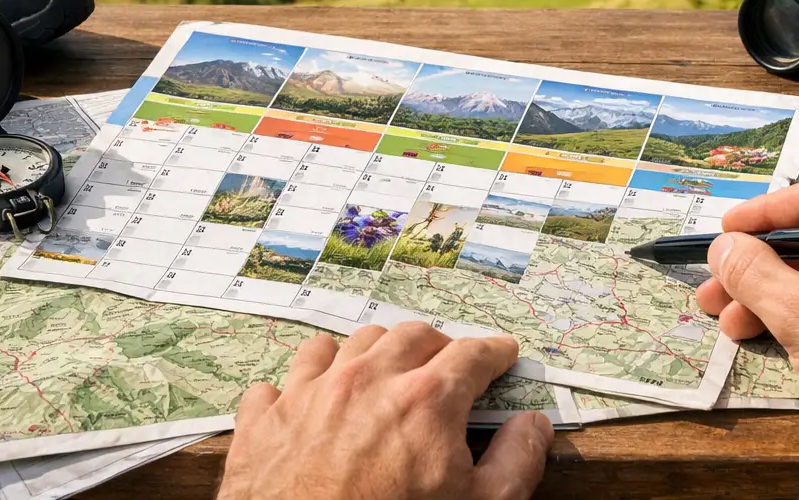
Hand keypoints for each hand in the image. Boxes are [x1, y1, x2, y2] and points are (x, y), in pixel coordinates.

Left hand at [219, 323, 552, 499]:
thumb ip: (515, 463)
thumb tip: (533, 426)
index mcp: (425, 400)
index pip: (471, 354)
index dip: (493, 353)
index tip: (500, 355)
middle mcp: (366, 381)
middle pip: (409, 336)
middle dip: (435, 346)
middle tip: (446, 365)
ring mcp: (310, 395)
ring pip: (347, 344)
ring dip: (372, 352)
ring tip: (382, 372)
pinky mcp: (265, 420)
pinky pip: (285, 378)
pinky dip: (303, 383)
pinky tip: (312, 401)